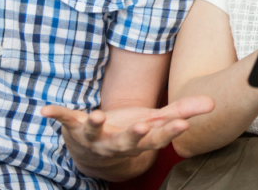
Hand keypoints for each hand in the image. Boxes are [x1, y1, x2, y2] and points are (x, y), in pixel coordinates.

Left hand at [42, 95, 214, 162]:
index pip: (158, 138)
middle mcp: (116, 144)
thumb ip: (181, 111)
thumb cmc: (128, 133)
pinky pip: (65, 120)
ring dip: (95, 125)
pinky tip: (44, 110)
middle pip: (127, 143)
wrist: (91, 155)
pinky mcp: (74, 128)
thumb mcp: (155, 122)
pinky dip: (56, 114)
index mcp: (138, 142)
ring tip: (97, 115)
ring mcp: (94, 137)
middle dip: (134, 135)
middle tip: (143, 127)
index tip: (184, 124)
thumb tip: (212, 102)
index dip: (170, 132)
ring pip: (95, 134)